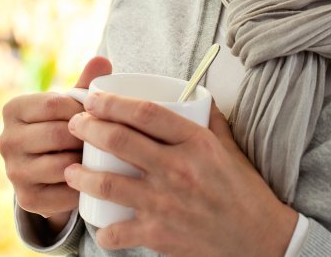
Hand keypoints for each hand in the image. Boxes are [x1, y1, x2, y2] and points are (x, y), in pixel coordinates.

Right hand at [0, 56, 112, 233]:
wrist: (48, 173)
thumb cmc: (62, 127)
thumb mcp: (70, 105)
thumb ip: (86, 83)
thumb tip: (103, 60)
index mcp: (12, 109)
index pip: (53, 105)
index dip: (81, 110)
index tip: (96, 115)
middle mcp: (6, 140)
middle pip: (58, 134)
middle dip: (86, 137)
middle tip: (106, 138)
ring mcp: (13, 172)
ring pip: (62, 164)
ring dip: (86, 162)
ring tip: (100, 157)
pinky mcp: (27, 199)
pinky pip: (64, 192)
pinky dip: (83, 187)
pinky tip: (92, 179)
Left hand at [64, 94, 297, 256]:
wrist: (261, 239)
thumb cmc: (242, 190)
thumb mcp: (228, 146)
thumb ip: (207, 118)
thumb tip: (188, 91)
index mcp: (196, 142)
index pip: (144, 112)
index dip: (112, 102)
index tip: (94, 99)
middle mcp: (178, 169)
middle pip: (118, 140)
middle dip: (87, 127)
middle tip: (75, 125)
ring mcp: (166, 204)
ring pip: (106, 184)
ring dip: (79, 174)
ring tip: (70, 169)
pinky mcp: (160, 235)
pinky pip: (116, 231)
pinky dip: (102, 229)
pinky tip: (98, 223)